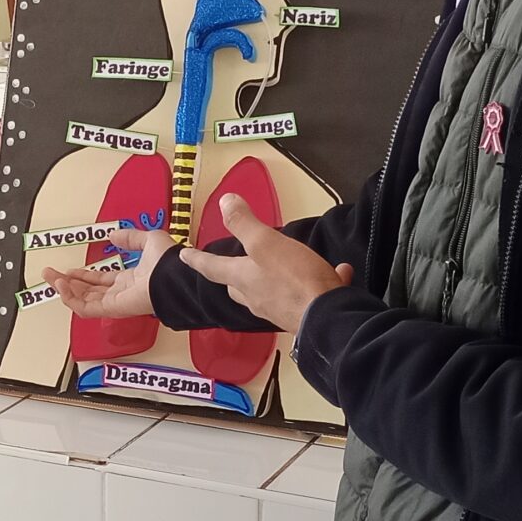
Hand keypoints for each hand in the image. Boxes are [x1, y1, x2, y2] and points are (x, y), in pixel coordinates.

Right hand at [45, 227, 172, 318]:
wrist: (176, 276)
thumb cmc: (168, 261)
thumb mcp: (148, 240)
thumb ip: (130, 238)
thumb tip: (113, 234)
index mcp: (130, 280)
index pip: (101, 281)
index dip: (83, 276)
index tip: (68, 270)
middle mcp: (121, 293)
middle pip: (88, 292)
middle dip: (67, 283)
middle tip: (50, 274)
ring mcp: (116, 303)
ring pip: (83, 301)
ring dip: (64, 290)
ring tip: (51, 278)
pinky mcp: (113, 309)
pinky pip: (86, 308)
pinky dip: (71, 298)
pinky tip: (61, 286)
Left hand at [178, 194, 353, 331]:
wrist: (328, 319)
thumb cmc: (293, 279)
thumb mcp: (265, 243)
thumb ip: (244, 223)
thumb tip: (224, 202)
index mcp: (243, 279)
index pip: (212, 267)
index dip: (196, 258)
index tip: (183, 255)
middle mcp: (257, 298)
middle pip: (237, 286)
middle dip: (232, 275)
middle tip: (228, 266)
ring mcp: (280, 309)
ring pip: (269, 292)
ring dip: (271, 278)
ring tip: (282, 265)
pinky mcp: (305, 315)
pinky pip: (307, 294)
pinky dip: (317, 281)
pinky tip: (338, 272)